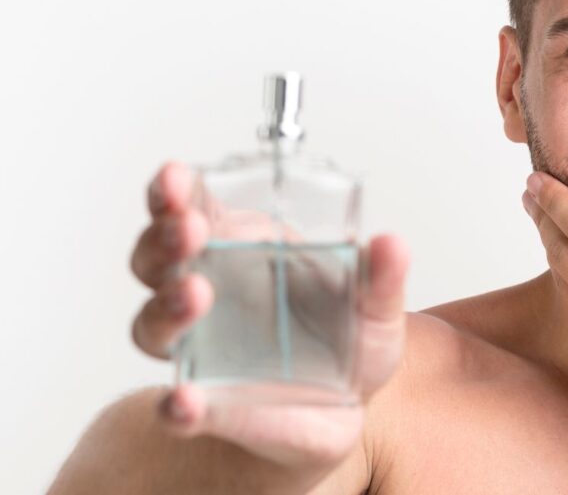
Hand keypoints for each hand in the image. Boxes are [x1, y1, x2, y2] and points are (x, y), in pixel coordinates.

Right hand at [128, 161, 408, 470]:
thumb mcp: (375, 307)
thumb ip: (382, 278)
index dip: (172, 191)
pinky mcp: (206, 407)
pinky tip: (184, 403)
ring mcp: (200, 349)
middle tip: (190, 230)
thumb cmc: (349, 346)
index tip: (175, 177)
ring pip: (152, 323)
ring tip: (196, 295)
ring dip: (167, 307)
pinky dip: (175, 406)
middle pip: (156, 257)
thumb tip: (393, 244)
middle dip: (165, 238)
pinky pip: (176, 407)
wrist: (348, 412)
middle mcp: (206, 292)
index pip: (189, 208)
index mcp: (240, 250)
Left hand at [521, 171, 567, 425]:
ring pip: (557, 274)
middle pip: (557, 246)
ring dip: (548, 244)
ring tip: (544, 220)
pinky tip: (567, 266)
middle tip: (533, 190)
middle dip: (542, 214)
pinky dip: (562, 276)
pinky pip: (567, 302)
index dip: (555, 199)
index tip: (538, 178)